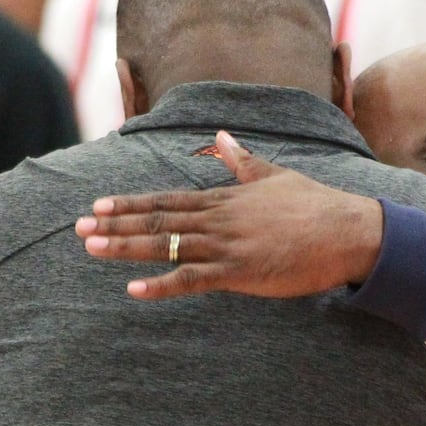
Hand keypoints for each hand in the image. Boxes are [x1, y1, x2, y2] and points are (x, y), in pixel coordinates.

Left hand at [76, 130, 383, 299]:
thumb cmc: (316, 206)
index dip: (130, 204)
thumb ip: (243, 161)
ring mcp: (226, 245)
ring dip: (126, 247)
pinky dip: (161, 285)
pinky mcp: (239, 271)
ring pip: (166, 245)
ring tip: (91, 246)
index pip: (167, 201)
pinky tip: (134, 289)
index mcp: (225, 198)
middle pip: (157, 220)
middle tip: (79, 226)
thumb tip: (223, 136)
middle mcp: (218, 218)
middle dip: (115, 223)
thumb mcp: (275, 176)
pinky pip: (191, 280)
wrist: (347, 231)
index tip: (99, 204)